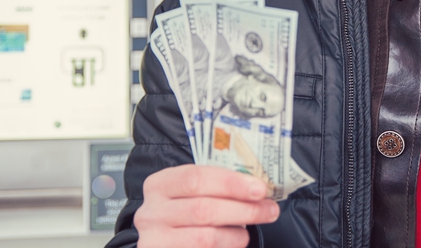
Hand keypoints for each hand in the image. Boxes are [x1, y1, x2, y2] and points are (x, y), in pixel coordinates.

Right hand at [135, 164, 279, 247]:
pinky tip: (233, 243)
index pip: (196, 178)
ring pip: (205, 238)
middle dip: (243, 210)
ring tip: (247, 232)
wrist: (162, 242)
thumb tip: (256, 187)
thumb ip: (215, 187)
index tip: (260, 189)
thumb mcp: (189, 194)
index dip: (231, 183)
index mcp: (160, 185)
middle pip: (204, 209)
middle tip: (269, 210)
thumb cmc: (182, 213)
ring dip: (236, 235)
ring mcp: (154, 240)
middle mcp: (151, 212)